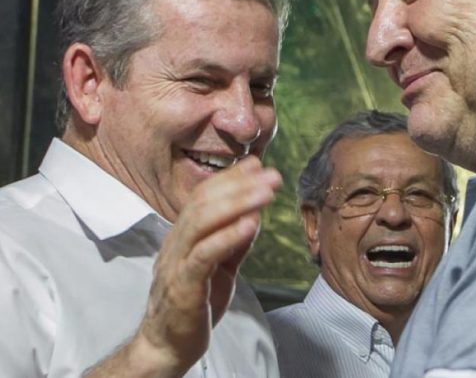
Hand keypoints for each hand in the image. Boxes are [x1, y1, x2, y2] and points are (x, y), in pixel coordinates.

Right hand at [135, 156, 281, 374]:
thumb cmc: (193, 306)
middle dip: (241, 184)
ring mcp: (176, 263)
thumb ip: (233, 242)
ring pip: (203, 221)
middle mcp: (176, 242)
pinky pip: (204, 255)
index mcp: (183, 236)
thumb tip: (253, 215)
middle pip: (204, 202)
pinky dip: (228, 236)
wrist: (166, 347)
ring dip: (239, 202)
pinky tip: (250, 224)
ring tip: (267, 192)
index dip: (231, 178)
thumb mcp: (220, 268)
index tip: (258, 164)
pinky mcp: (182, 285)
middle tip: (272, 175)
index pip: (203, 196)